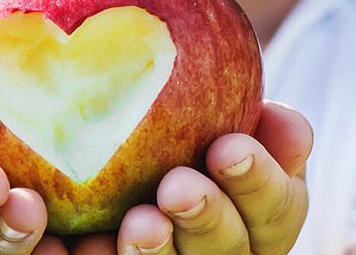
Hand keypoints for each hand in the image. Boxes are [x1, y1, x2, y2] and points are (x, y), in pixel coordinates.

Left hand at [68, 101, 312, 254]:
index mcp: (259, 215)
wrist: (106, 158)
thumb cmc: (174, 124)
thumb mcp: (219, 113)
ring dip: (155, 251)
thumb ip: (250, 119)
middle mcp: (219, 251)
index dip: (259, 181)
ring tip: (139, 223)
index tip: (228, 147)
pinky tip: (75, 242)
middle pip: (226, 249)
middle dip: (207, 218)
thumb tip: (280, 117)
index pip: (277, 209)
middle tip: (178, 188)